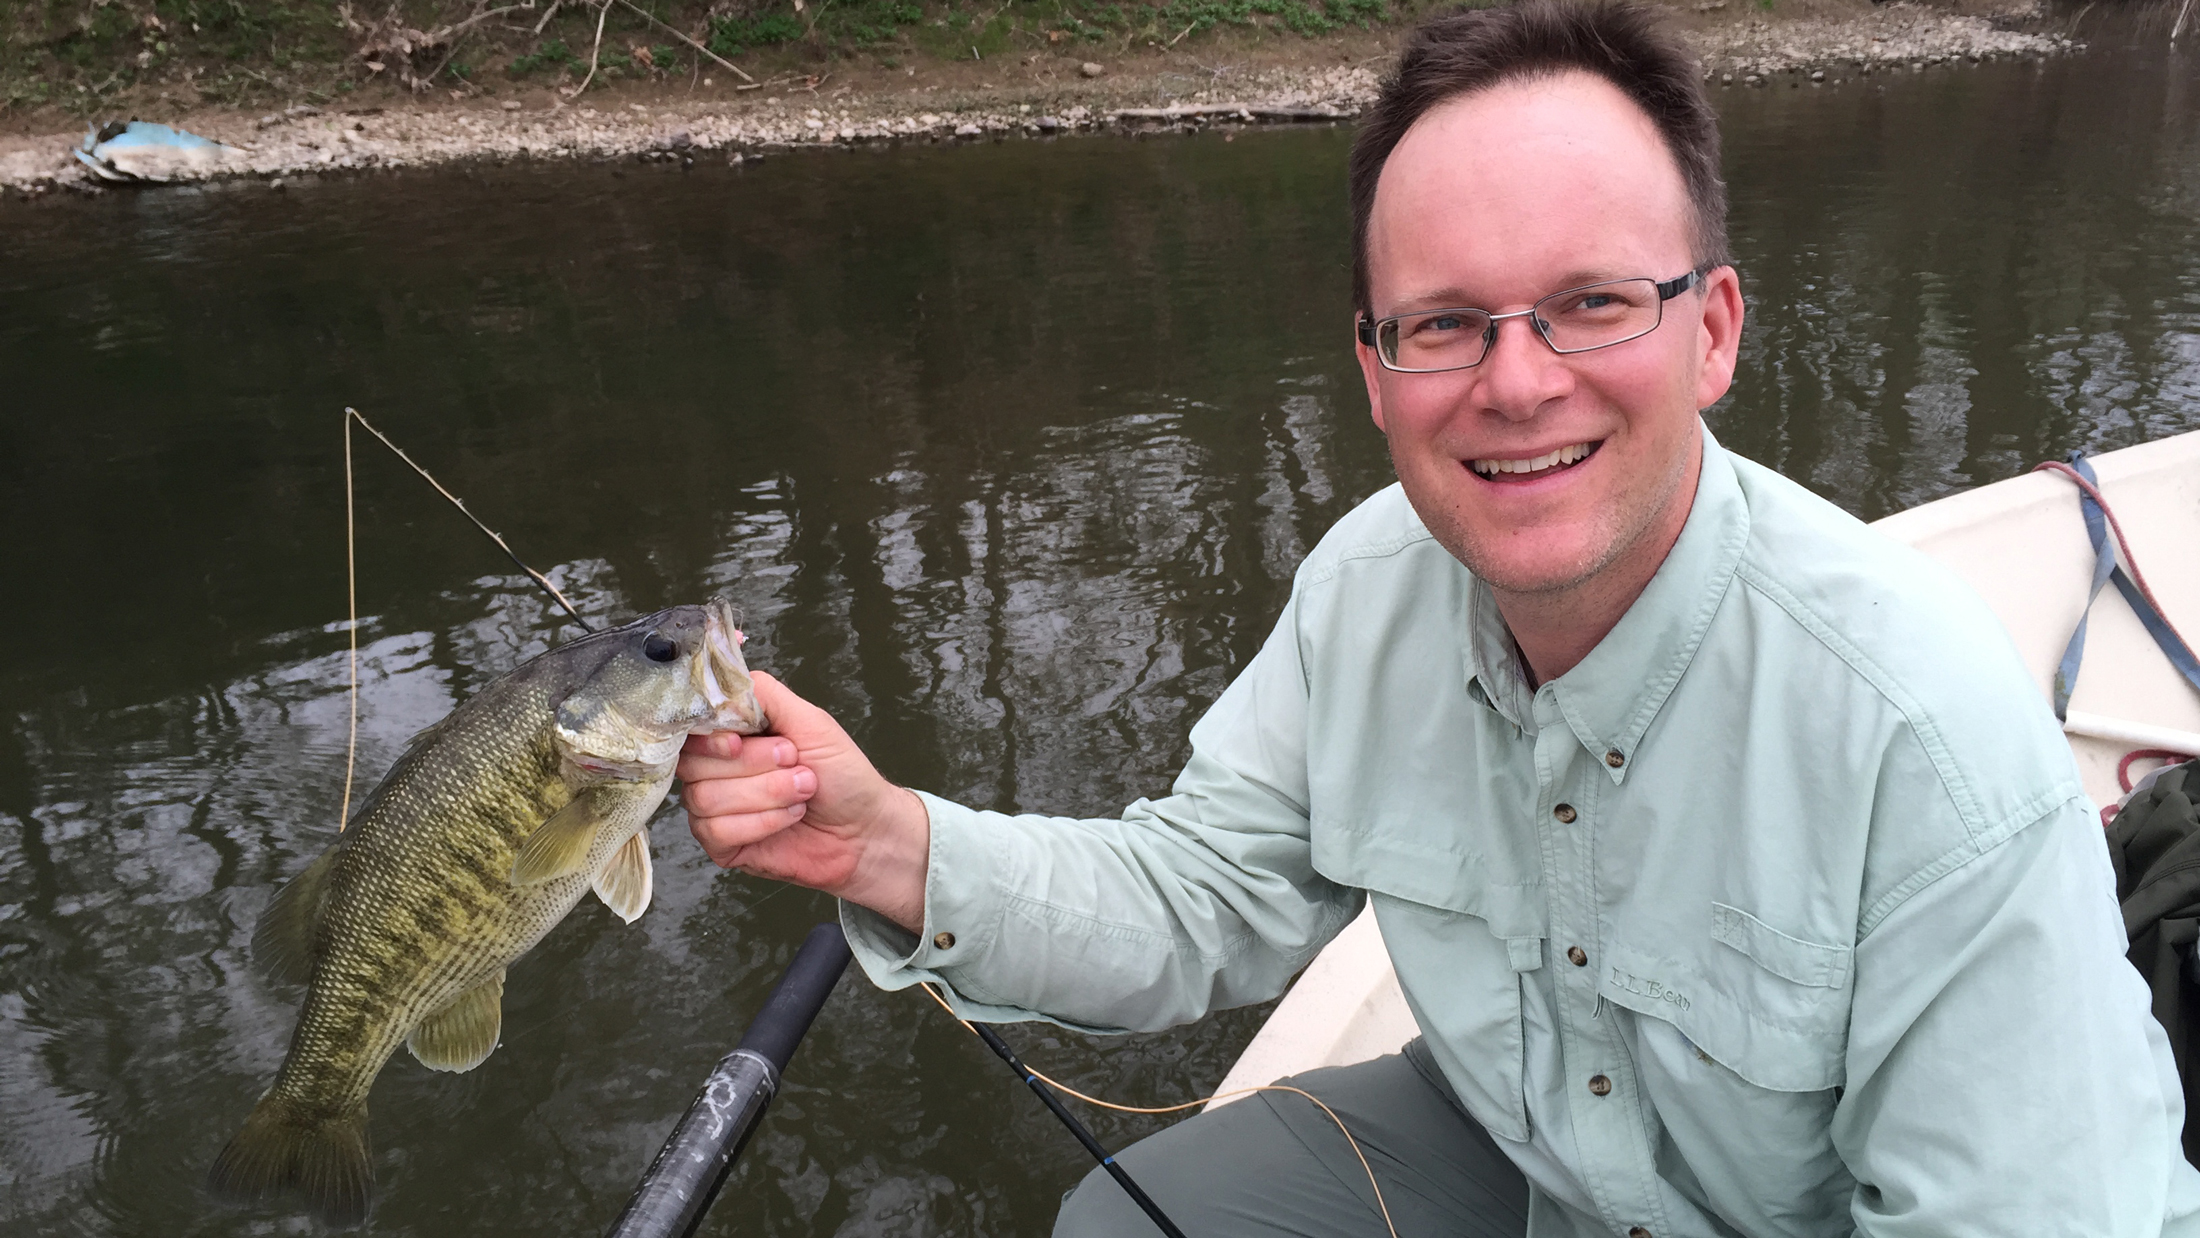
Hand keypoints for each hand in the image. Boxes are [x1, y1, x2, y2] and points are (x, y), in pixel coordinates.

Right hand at [678, 671, 929, 931]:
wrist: (865, 828)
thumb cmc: (841, 773)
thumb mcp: (808, 720)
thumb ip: (762, 694)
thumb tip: (722, 678)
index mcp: (730, 736)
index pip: (689, 729)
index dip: (708, 737)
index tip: (738, 743)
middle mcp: (714, 770)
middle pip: (693, 764)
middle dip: (754, 765)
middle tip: (797, 764)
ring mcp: (714, 810)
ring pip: (705, 799)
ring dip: (765, 794)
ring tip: (803, 792)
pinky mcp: (721, 845)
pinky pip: (717, 832)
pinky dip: (762, 822)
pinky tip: (790, 817)